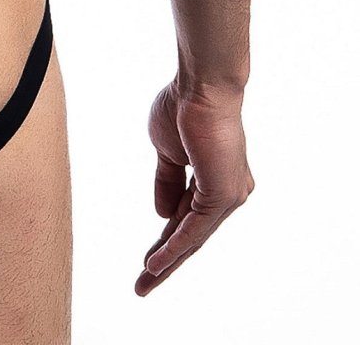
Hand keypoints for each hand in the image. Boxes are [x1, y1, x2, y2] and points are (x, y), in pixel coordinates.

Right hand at [135, 76, 253, 295]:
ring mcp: (228, 196)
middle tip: (143, 284)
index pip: (186, 218)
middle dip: (165, 260)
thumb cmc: (184, 108)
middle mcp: (228, 192)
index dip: (165, 239)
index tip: (146, 259)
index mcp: (215, 179)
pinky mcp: (223, 196)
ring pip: (192, 238)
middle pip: (191, 235)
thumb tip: (162, 215)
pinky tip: (156, 263)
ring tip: (144, 283)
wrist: (201, 87)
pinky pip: (193, 230)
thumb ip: (167, 182)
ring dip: (166, 262)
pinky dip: (174, 247)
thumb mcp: (167, 151)